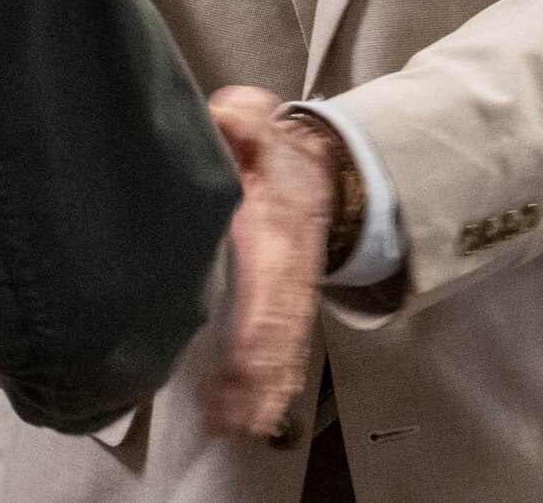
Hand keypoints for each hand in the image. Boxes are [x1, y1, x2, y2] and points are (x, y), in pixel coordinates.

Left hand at [202, 86, 334, 439]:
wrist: (313, 168)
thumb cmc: (272, 153)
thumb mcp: (257, 125)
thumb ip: (244, 119)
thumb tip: (229, 116)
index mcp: (277, 230)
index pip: (273, 284)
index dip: (260, 327)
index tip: (243, 362)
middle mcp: (286, 270)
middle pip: (276, 331)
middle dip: (257, 375)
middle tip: (231, 416)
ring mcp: (286, 294)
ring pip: (278, 349)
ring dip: (259, 390)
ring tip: (232, 426)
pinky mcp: (279, 308)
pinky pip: (276, 352)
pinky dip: (266, 388)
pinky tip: (245, 418)